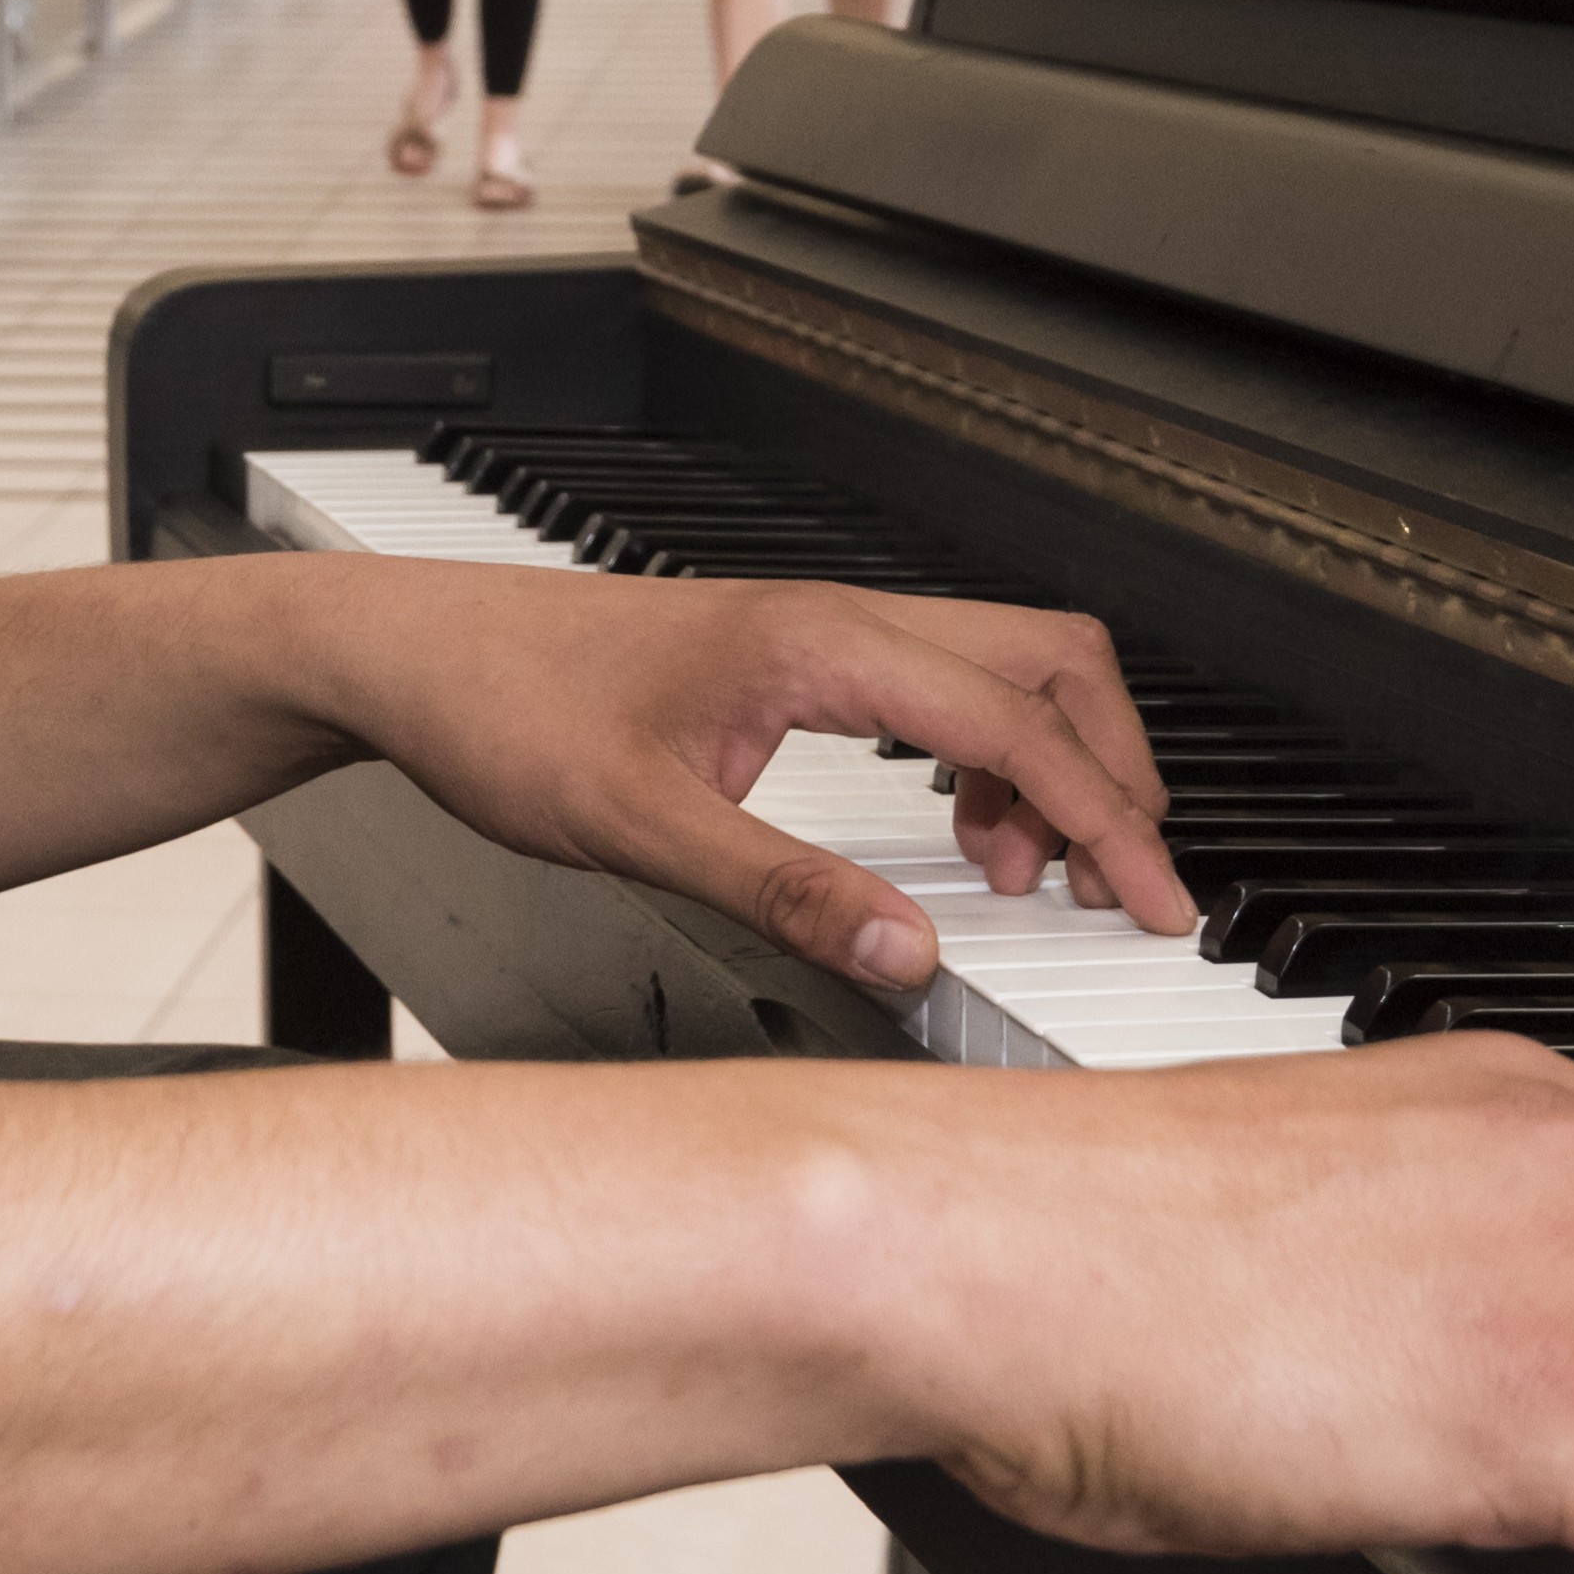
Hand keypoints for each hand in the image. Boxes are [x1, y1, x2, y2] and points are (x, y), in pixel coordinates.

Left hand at [282, 556, 1183, 977]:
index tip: (1156, 905)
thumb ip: (784, 893)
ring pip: (1002, 667)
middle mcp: (837, 617)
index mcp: (820, 643)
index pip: (1016, 724)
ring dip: (1045, 765)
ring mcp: (822, 628)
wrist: (417, 652)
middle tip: (1117, 890)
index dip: (1104, 820)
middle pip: (1048, 661)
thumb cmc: (505, 712)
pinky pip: (942, 685)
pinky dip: (985, 757)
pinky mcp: (797, 653)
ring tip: (1026, 877)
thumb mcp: (640, 829)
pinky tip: (952, 835)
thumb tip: (908, 956)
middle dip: (1108, 773)